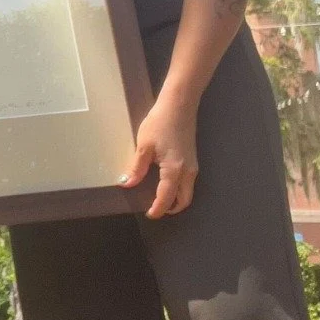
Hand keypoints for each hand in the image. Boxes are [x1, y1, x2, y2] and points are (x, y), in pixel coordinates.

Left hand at [118, 90, 199, 218]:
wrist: (179, 104)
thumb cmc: (160, 123)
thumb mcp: (144, 146)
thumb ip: (137, 168)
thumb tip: (126, 184)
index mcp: (174, 171)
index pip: (166, 198)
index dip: (158, 209)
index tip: (148, 214)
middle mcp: (188, 172)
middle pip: (184, 200)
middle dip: (171, 208)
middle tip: (155, 208)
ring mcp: (193, 165)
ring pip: (188, 191)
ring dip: (176, 198)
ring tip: (159, 197)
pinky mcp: (192, 158)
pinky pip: (188, 182)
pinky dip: (179, 188)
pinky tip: (166, 182)